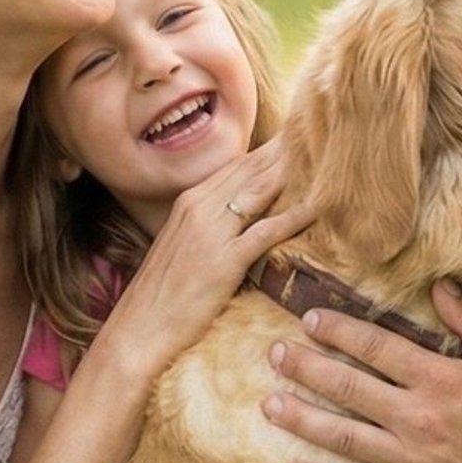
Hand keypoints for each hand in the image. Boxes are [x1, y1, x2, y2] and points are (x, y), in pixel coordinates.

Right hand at [110, 135, 313, 378]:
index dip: (268, 150)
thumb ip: (208, 225)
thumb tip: (239, 217)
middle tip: (317, 134)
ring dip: (291, 173)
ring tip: (323, 157)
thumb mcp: (182, 246)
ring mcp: (210, 232)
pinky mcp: (222, 261)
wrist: (139, 329)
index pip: (237, 166)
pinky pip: (264, 232)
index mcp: (189, 202)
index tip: (296, 136)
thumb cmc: (161, 294)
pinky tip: (314, 209)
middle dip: (285, 151)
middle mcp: (199, 207)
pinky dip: (291, 218)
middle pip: (252, 170)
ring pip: (259, 191)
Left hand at [263, 281, 461, 462]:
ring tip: (270, 403)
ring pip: (342, 437)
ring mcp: (411, 462)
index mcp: (440, 380)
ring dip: (302, 419)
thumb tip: (439, 287)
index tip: (310, 319)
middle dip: (305, 368)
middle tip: (274, 355)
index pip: (375, 348)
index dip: (338, 331)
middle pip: (347, 387)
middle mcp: (417, 419)